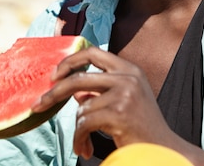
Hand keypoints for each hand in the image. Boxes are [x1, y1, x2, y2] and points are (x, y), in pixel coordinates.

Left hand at [32, 46, 174, 158]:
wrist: (164, 150)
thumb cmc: (143, 128)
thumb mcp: (125, 101)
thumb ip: (102, 91)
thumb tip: (75, 90)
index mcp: (130, 69)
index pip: (94, 53)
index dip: (71, 61)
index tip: (54, 74)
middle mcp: (128, 77)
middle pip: (79, 77)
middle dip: (54, 92)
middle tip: (39, 104)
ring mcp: (124, 93)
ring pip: (81, 108)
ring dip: (78, 130)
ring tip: (83, 143)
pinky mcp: (118, 112)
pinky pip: (84, 123)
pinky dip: (80, 139)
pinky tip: (85, 149)